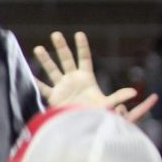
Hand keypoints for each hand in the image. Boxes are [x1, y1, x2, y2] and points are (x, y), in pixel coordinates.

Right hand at [32, 32, 154, 119]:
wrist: (84, 128)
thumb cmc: (97, 115)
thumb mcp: (108, 104)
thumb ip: (118, 97)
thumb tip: (133, 93)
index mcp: (86, 78)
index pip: (84, 58)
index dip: (82, 47)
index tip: (78, 34)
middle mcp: (73, 80)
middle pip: (66, 59)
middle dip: (61, 47)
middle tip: (55, 34)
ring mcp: (62, 87)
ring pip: (52, 70)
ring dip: (45, 59)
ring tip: (37, 48)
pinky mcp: (54, 98)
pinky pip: (43, 89)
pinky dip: (36, 83)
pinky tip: (28, 75)